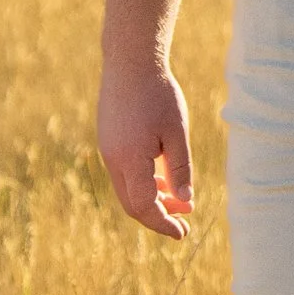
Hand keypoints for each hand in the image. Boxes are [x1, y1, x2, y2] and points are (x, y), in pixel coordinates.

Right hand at [98, 59, 195, 235]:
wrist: (130, 61)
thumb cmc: (158, 94)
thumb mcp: (177, 132)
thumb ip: (180, 169)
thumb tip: (185, 201)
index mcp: (130, 159)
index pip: (144, 206)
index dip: (163, 223)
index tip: (182, 233)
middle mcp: (113, 159)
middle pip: (132, 204)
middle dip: (157, 217)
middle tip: (183, 224)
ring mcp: (108, 150)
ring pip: (127, 190)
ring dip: (152, 200)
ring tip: (180, 203)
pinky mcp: (109, 141)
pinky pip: (124, 174)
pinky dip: (143, 184)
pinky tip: (163, 181)